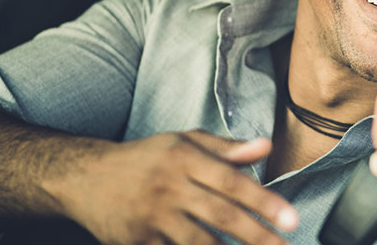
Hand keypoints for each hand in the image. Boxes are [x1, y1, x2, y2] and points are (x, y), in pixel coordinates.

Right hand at [47, 130, 297, 244]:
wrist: (83, 177)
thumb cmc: (145, 158)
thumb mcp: (183, 142)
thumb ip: (226, 149)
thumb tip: (267, 147)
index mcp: (184, 158)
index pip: (232, 181)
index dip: (265, 202)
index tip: (293, 220)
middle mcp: (168, 186)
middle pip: (220, 214)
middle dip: (256, 235)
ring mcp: (150, 217)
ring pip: (197, 242)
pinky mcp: (134, 242)